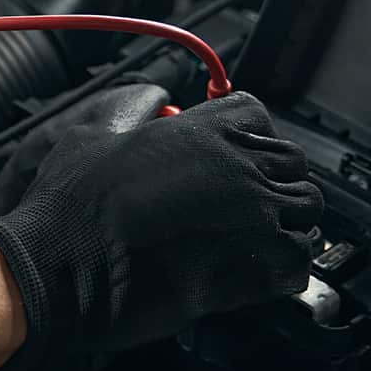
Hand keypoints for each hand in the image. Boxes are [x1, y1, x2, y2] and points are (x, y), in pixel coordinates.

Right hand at [0, 92, 319, 370]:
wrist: (63, 268)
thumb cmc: (72, 208)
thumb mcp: (92, 133)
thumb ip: (131, 108)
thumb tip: (153, 98)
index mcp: (205, 132)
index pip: (256, 114)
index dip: (241, 131)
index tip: (228, 148)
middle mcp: (241, 171)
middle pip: (292, 162)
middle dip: (269, 175)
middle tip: (239, 193)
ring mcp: (255, 221)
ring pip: (306, 212)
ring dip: (284, 219)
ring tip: (250, 230)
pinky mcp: (256, 272)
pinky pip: (300, 263)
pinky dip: (284, 265)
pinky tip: (252, 264)